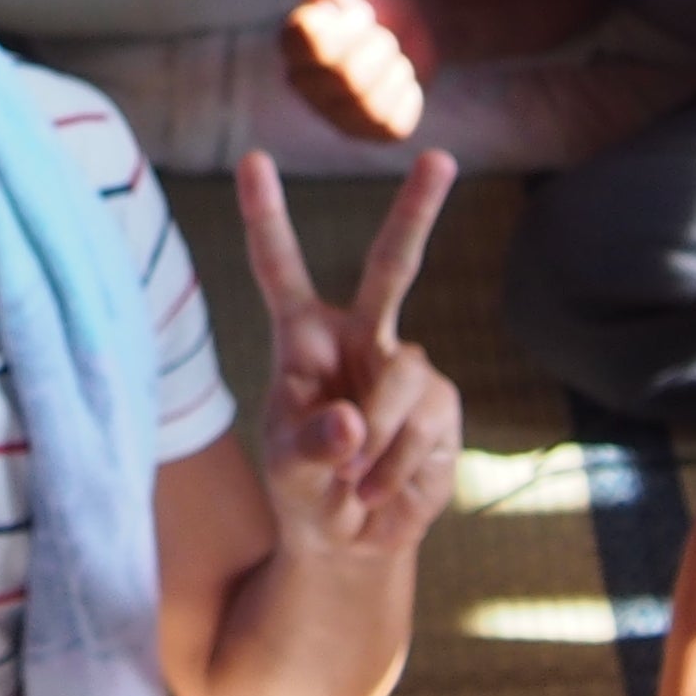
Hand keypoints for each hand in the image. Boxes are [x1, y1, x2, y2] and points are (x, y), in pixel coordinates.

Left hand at [236, 148, 462, 561]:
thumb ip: (310, 446)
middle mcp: (361, 337)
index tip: (252, 159)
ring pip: (404, 379)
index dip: (265, 216)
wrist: (350, 539)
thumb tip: (350, 423)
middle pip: (392, 265)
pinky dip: (396, 468)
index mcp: (303, 337)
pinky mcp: (443, 406)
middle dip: (418, 210)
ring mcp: (407, 368)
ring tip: (353, 483)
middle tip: (440, 156)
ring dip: (376, 443)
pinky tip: (380, 489)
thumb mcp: (287, 472)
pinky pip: (424, 427)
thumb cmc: (303, 490)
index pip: (280, 269)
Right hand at [257, 0, 433, 141]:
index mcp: (291, 47)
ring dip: (394, 66)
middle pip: (348, 75)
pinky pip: (393, 121)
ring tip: (389, 53)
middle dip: (377, 44)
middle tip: (378, 31)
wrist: (424, 15)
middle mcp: (305, 86)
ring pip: (371, 100)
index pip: (316, 45)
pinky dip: (408, 92)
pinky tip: (400, 77)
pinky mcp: (372, 132)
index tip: (355, 10)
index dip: (349, 24)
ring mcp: (337, 115)